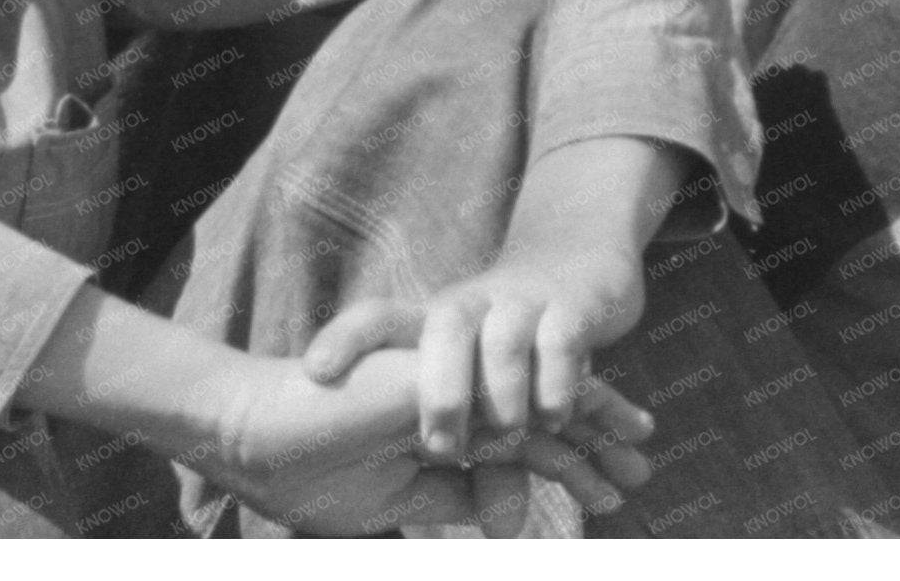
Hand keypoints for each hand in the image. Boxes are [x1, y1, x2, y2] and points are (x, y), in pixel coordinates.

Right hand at [211, 348, 651, 535]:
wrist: (258, 438)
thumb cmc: (310, 472)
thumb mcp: (401, 501)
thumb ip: (456, 499)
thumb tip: (510, 518)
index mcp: (446, 423)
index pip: (520, 443)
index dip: (568, 462)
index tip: (609, 488)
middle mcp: (459, 396)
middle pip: (542, 417)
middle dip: (597, 443)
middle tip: (641, 467)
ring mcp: (456, 383)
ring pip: (541, 404)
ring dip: (595, 434)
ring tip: (637, 457)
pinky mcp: (452, 380)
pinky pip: (516, 398)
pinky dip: (564, 414)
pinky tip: (599, 432)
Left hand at [303, 245, 648, 458]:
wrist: (583, 261)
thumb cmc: (513, 340)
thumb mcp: (480, 381)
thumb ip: (472, 436)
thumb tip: (492, 520)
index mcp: (434, 320)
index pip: (378, 317)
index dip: (346, 339)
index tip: (315, 370)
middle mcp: (473, 305)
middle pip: (445, 328)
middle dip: (442, 391)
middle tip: (441, 449)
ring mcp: (523, 303)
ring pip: (503, 341)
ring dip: (502, 396)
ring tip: (506, 435)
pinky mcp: (573, 309)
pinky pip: (561, 343)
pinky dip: (556, 384)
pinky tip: (553, 417)